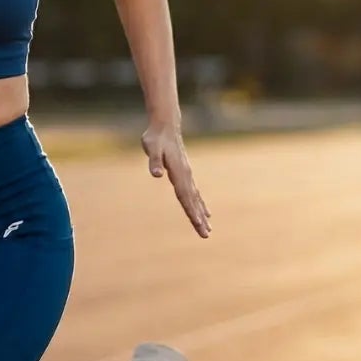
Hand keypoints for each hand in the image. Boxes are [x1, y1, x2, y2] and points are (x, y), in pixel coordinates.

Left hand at [142, 121, 210, 237]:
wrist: (165, 126)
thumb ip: (154, 161)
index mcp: (178, 172)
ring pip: (196, 199)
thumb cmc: (156, 138)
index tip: (198, 223)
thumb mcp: (152, 148)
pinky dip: (200, 204)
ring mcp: (187, 175)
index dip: (191, 210)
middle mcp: (186, 176)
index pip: (184, 195)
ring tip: (208, 229)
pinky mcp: (185, 174)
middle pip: (193, 201)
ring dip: (201, 214)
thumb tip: (156, 174)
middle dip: (199, 219)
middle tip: (206, 234)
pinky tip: (205, 213)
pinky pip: (194, 194)